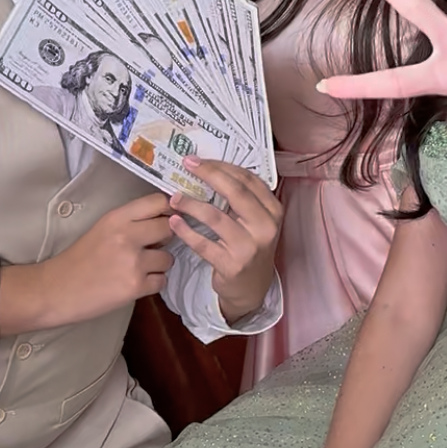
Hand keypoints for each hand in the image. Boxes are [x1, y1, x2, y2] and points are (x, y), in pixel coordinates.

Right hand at [0, 194, 174, 332]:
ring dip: (158, 265)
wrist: (56, 289)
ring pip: (168, 258)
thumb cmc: (78, 259)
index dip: (167, 210)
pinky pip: (162, 281)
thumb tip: (166, 221)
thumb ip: (131, 222)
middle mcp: (127, 236)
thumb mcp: (102, 229)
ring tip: (138, 268)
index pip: (158, 202)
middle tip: (151, 247)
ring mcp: (133, 262)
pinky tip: (135, 283)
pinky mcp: (135, 286)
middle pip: (169, 228)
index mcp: (116, 218)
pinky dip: (152, 284)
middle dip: (164, 239)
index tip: (167, 218)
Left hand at [169, 160, 282, 322]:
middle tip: (187, 165)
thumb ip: (242, 199)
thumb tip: (210, 170)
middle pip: (235, 192)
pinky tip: (174, 222)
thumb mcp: (256, 222)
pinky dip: (186, 231)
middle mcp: (265, 227)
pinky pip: (203, 243)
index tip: (199, 159)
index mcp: (273, 210)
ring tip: (173, 198)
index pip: (248, 179)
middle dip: (209, 175)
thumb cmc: (249, 247)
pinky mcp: (232, 265)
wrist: (251, 288)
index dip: (222, 166)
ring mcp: (250, 247)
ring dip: (191, 204)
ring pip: (216, 217)